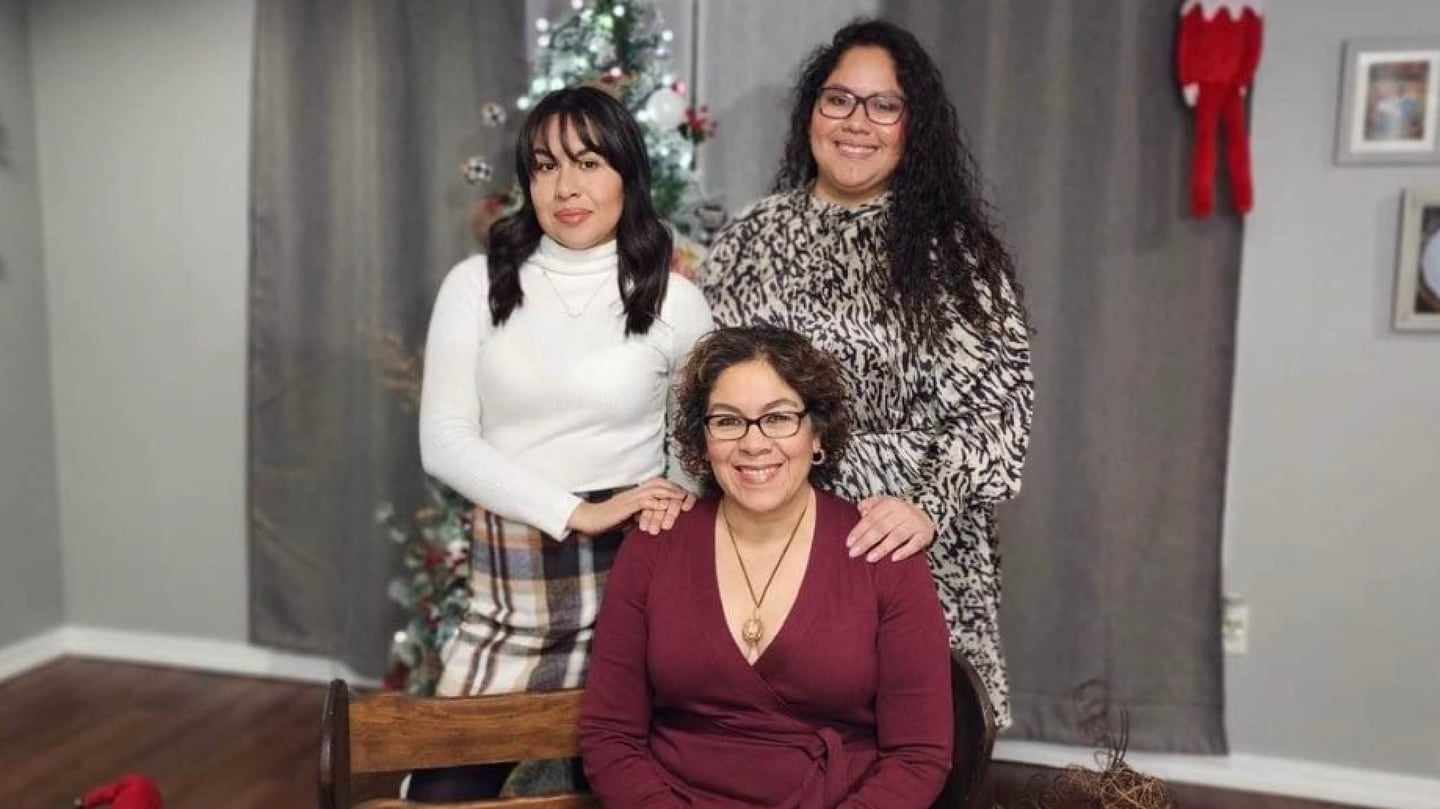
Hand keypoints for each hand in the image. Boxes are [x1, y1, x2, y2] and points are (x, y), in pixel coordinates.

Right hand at [567, 477, 692, 536]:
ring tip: (681, 498)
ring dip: (669, 493)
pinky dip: (656, 504)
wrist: (591, 519)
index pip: (655, 483)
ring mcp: (630, 498)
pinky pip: (644, 502)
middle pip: (658, 482)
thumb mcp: (629, 516)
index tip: (682, 492)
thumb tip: (655, 518)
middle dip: (673, 487)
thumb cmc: (608, 519)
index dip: (670, 486)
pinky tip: (665, 507)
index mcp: (635, 493)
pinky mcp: (626, 506)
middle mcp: (634, 492)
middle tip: (687, 493)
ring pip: (654, 490)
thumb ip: (642, 514)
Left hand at [846, 496, 934, 562]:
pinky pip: (915, 544)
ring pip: (897, 536)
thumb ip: (869, 505)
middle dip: (866, 541)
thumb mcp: (883, 503)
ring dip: (882, 548)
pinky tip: (894, 558)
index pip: (871, 518)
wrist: (928, 510)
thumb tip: (861, 511)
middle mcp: (902, 513)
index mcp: (889, 504)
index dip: (859, 531)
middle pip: (881, 528)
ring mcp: (914, 524)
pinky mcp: (924, 535)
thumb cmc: (898, 511)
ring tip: (869, 558)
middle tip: (853, 553)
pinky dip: (905, 551)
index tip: (849, 543)